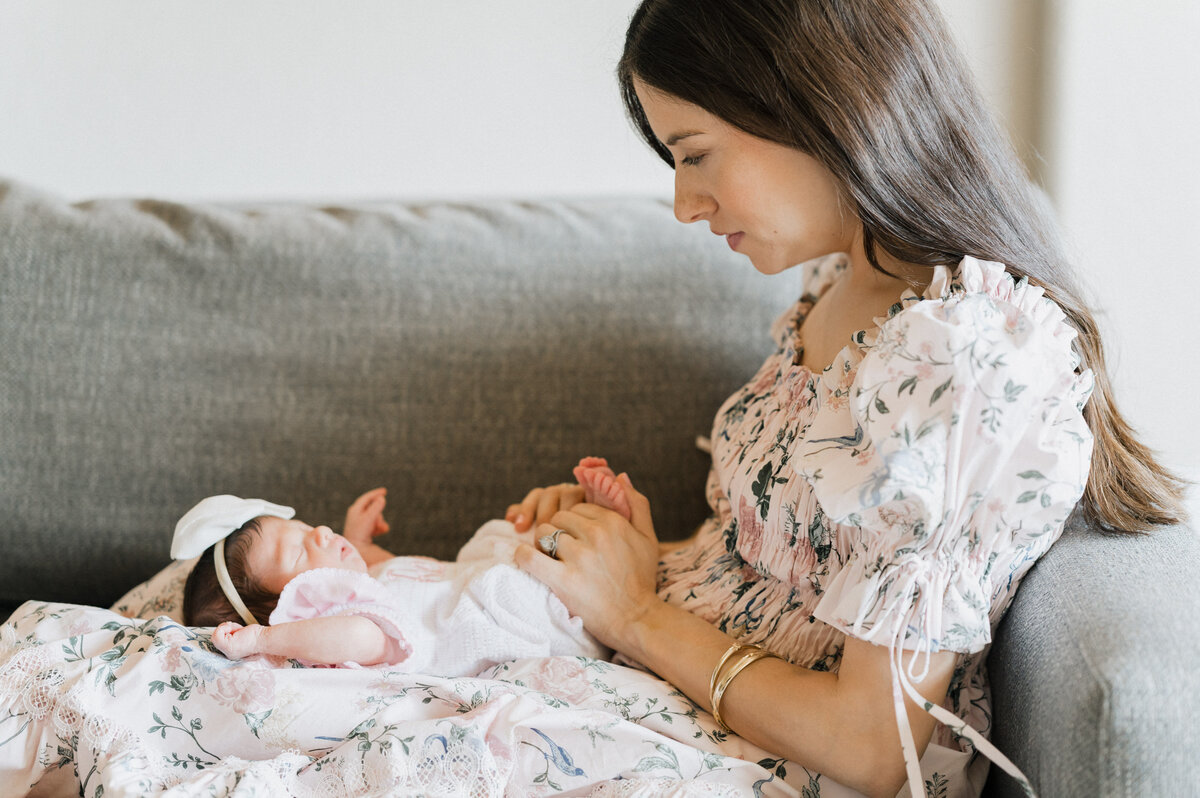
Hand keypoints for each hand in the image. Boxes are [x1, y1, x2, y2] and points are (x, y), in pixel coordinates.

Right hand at [211, 621, 263, 659]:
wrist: (265, 640)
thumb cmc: (258, 637)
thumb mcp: (242, 636)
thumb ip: (233, 636)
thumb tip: (225, 628)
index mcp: (232, 654)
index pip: (218, 645)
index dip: (222, 634)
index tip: (231, 630)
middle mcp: (227, 655)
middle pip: (216, 639)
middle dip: (226, 629)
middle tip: (237, 628)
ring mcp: (226, 652)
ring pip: (215, 635)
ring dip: (227, 627)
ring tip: (238, 629)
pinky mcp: (226, 646)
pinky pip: (216, 633)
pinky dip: (224, 627)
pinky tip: (236, 629)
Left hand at [344, 487, 388, 545]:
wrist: (355, 549)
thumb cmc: (360, 533)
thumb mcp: (370, 518)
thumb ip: (376, 507)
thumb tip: (381, 498)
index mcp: (355, 509)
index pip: (367, 498)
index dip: (376, 493)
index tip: (385, 491)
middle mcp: (355, 515)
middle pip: (371, 508)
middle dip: (379, 514)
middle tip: (380, 522)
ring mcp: (358, 523)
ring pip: (374, 517)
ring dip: (379, 522)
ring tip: (380, 529)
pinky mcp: (361, 531)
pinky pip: (373, 525)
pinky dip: (378, 527)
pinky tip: (381, 532)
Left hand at [513, 473, 659, 650]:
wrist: (636, 619)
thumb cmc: (641, 580)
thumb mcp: (648, 538)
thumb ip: (637, 503)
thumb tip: (620, 476)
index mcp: (614, 522)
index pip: (580, 506)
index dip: (577, 522)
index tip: (578, 537)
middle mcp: (596, 534)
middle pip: (560, 516)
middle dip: (559, 530)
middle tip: (563, 549)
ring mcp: (579, 556)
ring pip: (544, 532)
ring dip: (543, 544)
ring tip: (551, 558)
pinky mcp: (563, 579)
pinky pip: (529, 556)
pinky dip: (524, 556)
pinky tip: (529, 560)